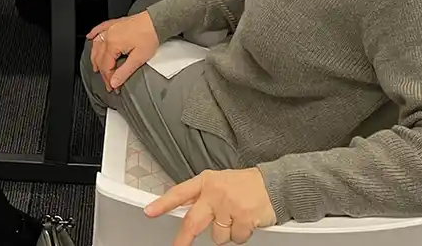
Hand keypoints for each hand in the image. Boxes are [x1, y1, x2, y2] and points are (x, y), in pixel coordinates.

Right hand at [87, 11, 158, 90]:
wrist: (156, 20)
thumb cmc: (150, 36)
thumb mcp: (139, 58)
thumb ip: (124, 72)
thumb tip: (114, 82)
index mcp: (113, 44)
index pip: (106, 66)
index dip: (109, 79)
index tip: (114, 87)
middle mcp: (109, 35)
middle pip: (100, 57)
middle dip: (103, 72)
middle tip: (108, 82)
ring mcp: (111, 28)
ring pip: (96, 44)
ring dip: (95, 56)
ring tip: (96, 67)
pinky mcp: (115, 23)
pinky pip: (100, 28)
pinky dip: (94, 33)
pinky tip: (90, 37)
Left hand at [145, 168, 276, 245]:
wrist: (272, 184)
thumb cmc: (242, 185)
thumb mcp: (219, 183)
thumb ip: (202, 196)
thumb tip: (185, 212)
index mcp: (206, 181)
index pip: (180, 193)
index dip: (163, 203)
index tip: (149, 212)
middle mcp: (215, 192)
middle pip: (193, 221)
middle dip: (184, 238)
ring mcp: (229, 205)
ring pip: (217, 236)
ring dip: (225, 233)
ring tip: (235, 217)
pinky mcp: (244, 218)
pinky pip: (235, 239)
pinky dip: (241, 235)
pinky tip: (246, 221)